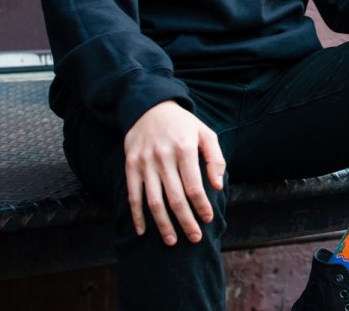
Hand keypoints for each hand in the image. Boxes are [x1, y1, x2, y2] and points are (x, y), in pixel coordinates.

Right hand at [123, 100, 225, 245]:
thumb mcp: (205, 133)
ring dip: (163, 225)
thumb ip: (215, 159)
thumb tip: (217, 186)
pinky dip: (137, 216)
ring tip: (172, 241)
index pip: (194, 187)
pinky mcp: (131, 165)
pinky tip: (143, 231)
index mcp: (184, 149)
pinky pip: (133, 195)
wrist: (150, 107)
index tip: (207, 219)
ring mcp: (145, 162)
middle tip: (194, 238)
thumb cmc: (183, 124)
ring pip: (154, 201)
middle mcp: (164, 157)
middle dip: (186, 222)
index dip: (201, 206)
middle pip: (175, 198)